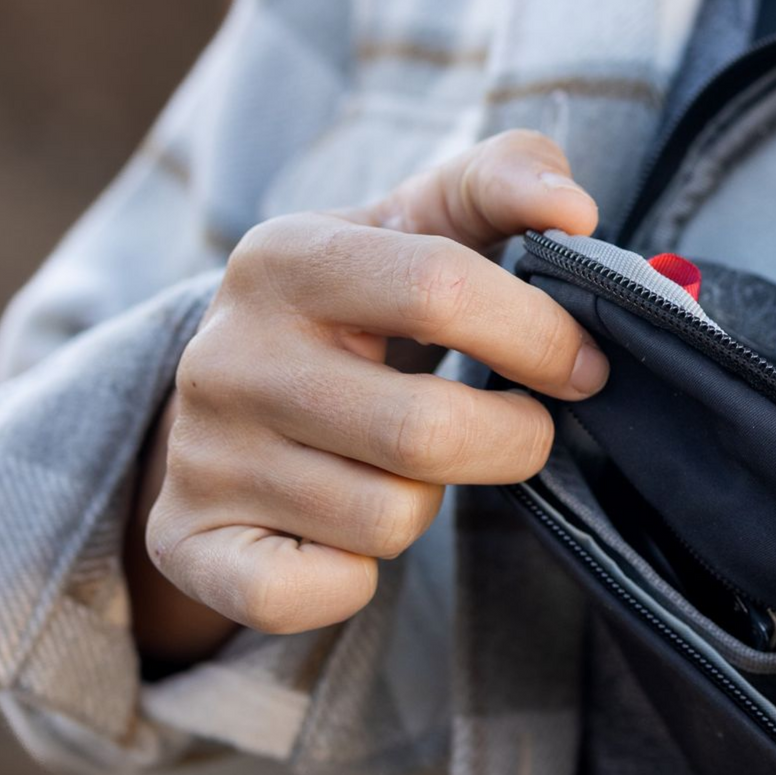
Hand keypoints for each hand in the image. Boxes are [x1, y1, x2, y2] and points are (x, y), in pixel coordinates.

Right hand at [127, 131, 603, 661]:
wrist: (232, 391)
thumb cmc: (365, 303)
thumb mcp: (423, 220)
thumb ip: (504, 181)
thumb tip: (571, 206)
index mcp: (288, 256)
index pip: (443, 287)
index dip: (543, 336)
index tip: (584, 365)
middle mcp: (227, 355)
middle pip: (427, 432)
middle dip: (512, 441)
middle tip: (520, 429)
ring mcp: (202, 454)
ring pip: (387, 520)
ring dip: (429, 504)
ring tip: (404, 465)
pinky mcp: (190, 541)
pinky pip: (312, 593)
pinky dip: (354, 580)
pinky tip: (347, 533)